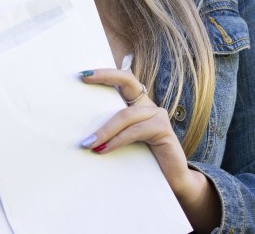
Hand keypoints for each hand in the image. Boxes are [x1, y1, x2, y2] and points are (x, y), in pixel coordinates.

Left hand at [80, 67, 220, 231]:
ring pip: (126, 115)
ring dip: (104, 130)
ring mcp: (157, 115)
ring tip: (87, 143)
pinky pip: (135, 131)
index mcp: (137, 105)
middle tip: (83, 77)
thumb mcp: (124, 142)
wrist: (172, 180)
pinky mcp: (163, 129)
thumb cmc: (144, 161)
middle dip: (105, 75)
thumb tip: (81, 134)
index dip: (105, 74)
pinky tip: (103, 150)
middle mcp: (148, 105)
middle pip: (128, 81)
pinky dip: (116, 141)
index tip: (82, 74)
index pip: (122, 80)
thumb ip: (110, 132)